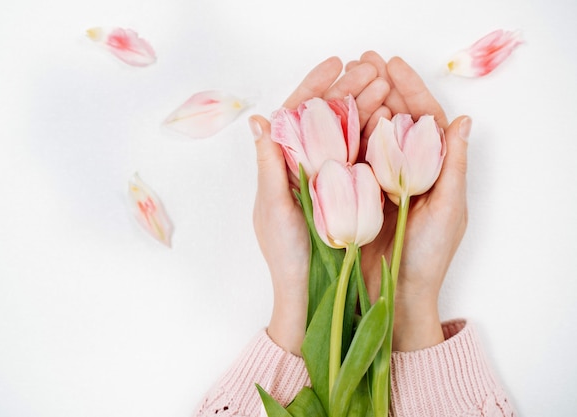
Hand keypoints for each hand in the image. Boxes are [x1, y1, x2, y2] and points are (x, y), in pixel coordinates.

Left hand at [250, 56, 389, 354]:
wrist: (312, 293)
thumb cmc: (285, 254)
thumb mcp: (273, 209)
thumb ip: (269, 166)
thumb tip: (260, 120)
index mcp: (282, 165)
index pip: (296, 115)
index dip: (314, 86)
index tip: (336, 63)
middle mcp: (306, 166)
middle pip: (326, 118)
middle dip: (348, 89)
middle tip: (373, 67)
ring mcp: (331, 178)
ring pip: (348, 133)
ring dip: (366, 106)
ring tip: (386, 84)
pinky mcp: (352, 192)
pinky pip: (364, 158)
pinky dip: (377, 136)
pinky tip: (392, 118)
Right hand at [349, 53, 471, 350]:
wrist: (393, 294)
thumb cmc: (428, 257)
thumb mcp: (449, 209)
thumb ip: (452, 165)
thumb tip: (463, 120)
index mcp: (433, 170)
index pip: (424, 119)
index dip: (410, 89)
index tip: (392, 64)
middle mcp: (405, 170)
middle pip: (394, 119)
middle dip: (380, 88)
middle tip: (362, 61)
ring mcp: (378, 179)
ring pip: (369, 133)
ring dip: (359, 104)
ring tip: (346, 78)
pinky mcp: (354, 192)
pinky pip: (349, 157)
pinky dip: (342, 135)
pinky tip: (331, 115)